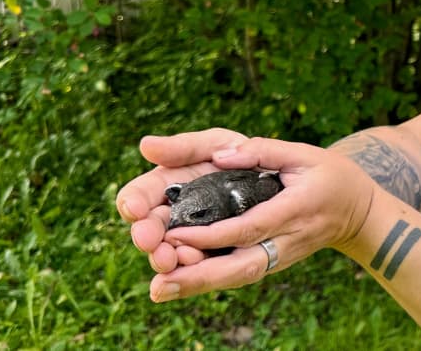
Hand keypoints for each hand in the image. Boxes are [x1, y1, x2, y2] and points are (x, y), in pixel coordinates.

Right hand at [116, 128, 249, 275]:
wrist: (286, 180)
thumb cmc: (246, 157)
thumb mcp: (217, 144)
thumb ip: (185, 148)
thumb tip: (146, 146)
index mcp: (169, 186)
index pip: (140, 196)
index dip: (133, 202)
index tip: (135, 209)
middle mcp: (178, 218)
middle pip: (152, 233)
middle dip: (148, 239)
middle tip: (149, 243)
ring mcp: (199, 243)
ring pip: (180, 258)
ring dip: (171, 262)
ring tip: (170, 260)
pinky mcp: (226, 261)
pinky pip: (212, 272)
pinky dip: (200, 276)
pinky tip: (191, 276)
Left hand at [117, 131, 375, 301]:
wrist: (358, 211)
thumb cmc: (330, 176)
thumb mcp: (303, 153)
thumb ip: (262, 151)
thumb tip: (220, 155)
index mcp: (296, 209)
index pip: (251, 227)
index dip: (214, 234)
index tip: (177, 233)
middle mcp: (287, 240)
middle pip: (242, 266)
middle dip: (200, 276)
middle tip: (160, 282)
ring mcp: (281, 256)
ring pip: (239, 277)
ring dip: (199, 285)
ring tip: (160, 289)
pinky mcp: (274, 262)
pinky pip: (241, 275)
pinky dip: (210, 282)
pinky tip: (178, 285)